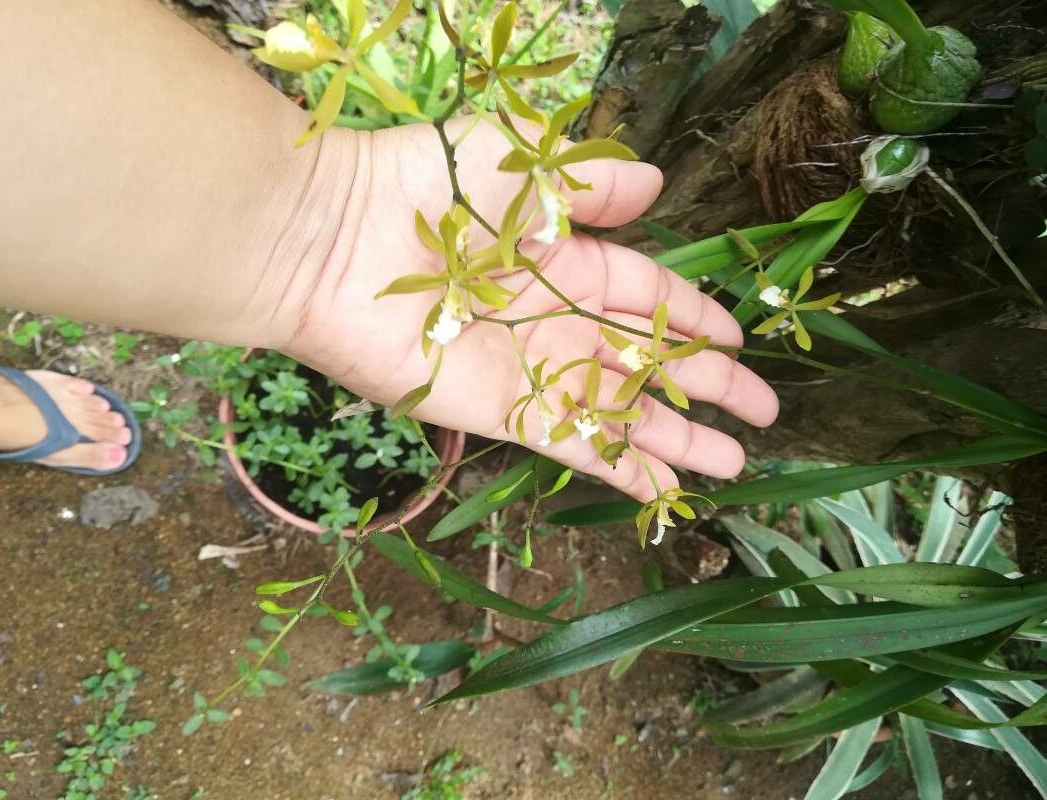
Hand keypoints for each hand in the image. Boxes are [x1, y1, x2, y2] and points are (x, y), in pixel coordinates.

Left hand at [284, 119, 778, 501]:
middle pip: (644, 360)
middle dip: (704, 386)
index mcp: (563, 256)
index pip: (644, 292)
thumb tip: (657, 188)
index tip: (739, 337)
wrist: (333, 242)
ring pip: (619, 412)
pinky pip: (573, 445)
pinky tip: (664, 490)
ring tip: (731, 466)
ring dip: (674, 440)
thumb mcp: (523, 163)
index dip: (691, 316)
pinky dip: (619, 469)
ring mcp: (530, 370)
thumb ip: (592, 182)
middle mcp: (552, 318)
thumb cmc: (424, 186)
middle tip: (761, 414)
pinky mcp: (502, 413)